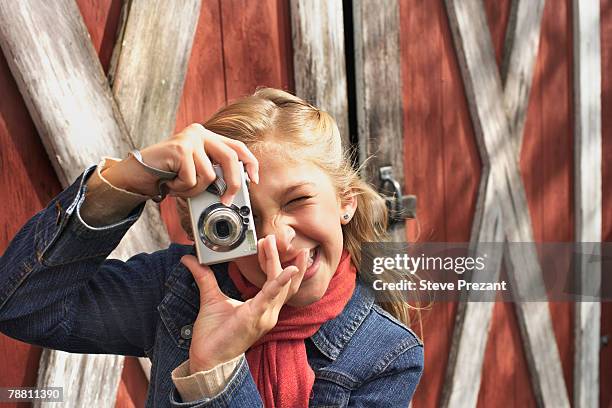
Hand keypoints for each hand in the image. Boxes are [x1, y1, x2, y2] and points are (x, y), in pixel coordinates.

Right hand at [103, 123, 258, 204]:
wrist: (136, 175)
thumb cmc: (167, 176)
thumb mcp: (196, 172)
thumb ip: (214, 173)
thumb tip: (235, 189)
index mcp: (207, 137)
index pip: (237, 147)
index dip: (249, 163)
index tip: (254, 179)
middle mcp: (200, 133)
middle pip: (230, 158)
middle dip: (232, 183)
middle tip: (226, 200)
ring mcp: (190, 139)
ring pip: (209, 175)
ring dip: (195, 190)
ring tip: (180, 187)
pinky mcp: (180, 149)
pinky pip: (192, 179)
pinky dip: (182, 189)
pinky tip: (171, 184)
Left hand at [182, 235, 307, 372]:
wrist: (207, 359)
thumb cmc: (214, 335)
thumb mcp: (211, 298)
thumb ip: (204, 277)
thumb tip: (190, 259)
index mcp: (262, 308)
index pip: (275, 281)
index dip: (273, 261)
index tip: (266, 243)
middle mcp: (269, 312)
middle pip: (283, 281)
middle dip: (278, 257)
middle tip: (271, 236)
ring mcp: (265, 316)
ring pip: (280, 285)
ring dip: (277, 262)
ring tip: (272, 243)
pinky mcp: (256, 318)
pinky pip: (272, 298)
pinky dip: (281, 282)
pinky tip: (288, 270)